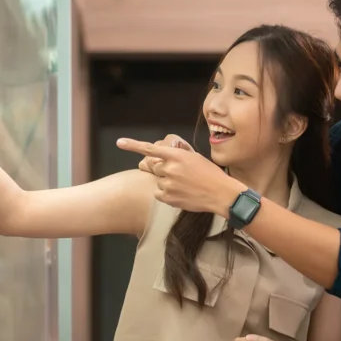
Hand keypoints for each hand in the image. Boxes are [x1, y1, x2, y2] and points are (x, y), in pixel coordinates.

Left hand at [117, 138, 244, 215]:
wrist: (220, 194)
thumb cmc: (210, 174)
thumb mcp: (195, 158)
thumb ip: (177, 157)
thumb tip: (163, 158)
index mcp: (177, 156)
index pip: (150, 149)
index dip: (133, 145)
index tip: (120, 142)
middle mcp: (170, 168)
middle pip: (155, 167)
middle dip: (163, 169)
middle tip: (179, 175)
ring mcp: (168, 184)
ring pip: (158, 181)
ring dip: (166, 182)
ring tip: (184, 185)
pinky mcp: (168, 198)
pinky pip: (158, 193)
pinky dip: (166, 193)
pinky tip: (180, 193)